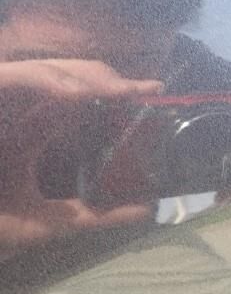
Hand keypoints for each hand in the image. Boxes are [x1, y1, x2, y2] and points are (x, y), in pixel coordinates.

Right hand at [0, 60, 157, 254]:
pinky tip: (77, 94)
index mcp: (28, 128)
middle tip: (148, 89)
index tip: (154, 93)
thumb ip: (96, 214)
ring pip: (40, 71)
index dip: (114, 92)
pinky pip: (8, 79)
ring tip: (121, 91)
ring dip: (82, 77)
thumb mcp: (50, 222)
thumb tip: (147, 210)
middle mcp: (11, 110)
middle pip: (64, 77)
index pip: (76, 99)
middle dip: (106, 78)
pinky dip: (41, 80)